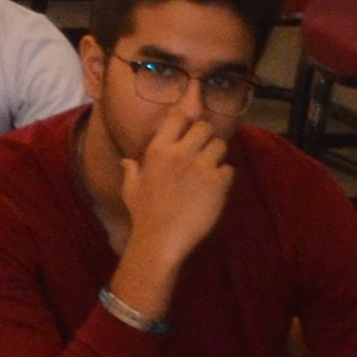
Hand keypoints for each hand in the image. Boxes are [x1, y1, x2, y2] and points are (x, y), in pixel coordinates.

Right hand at [110, 106, 238, 305]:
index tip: (188, 132)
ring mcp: (201, 167)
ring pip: (221, 145)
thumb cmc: (144, 215)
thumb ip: (131, 171)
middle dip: (207, 137)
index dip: (186, 121)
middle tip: (204, 151)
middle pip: (205, 127)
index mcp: (158, 150)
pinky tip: (216, 188)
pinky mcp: (218, 183)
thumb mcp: (131, 189)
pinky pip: (229, 169)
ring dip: (218, 155)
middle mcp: (180, 153)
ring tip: (212, 169)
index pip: (178, 117)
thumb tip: (126, 161)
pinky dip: (225, 177)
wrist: (161, 240)